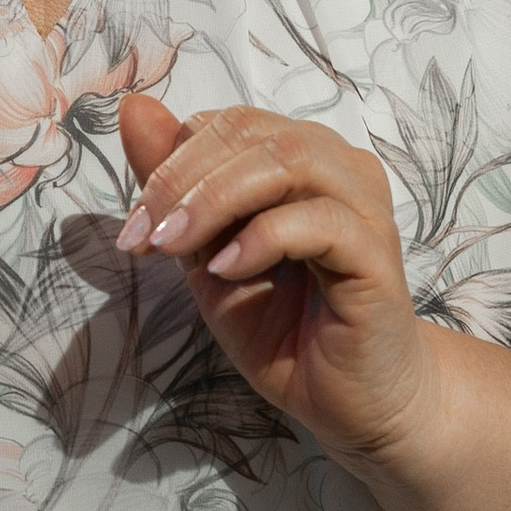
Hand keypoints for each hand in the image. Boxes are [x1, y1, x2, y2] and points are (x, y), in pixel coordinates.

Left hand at [115, 91, 435, 463]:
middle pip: (251, 131)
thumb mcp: (206, 254)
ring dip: (214, 200)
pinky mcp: (377, 253)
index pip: (227, 123)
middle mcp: (338, 166)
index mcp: (300, 157)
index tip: (133, 230)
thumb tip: (133, 109)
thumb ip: (174, 186)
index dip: (169, 163)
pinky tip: (227, 270)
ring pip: (286, 160)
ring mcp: (363, 206)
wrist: (347, 402)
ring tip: (174, 247)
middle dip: (180, 179)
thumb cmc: (283, 325)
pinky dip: (261, 239)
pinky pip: (319, 220)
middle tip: (144, 238)